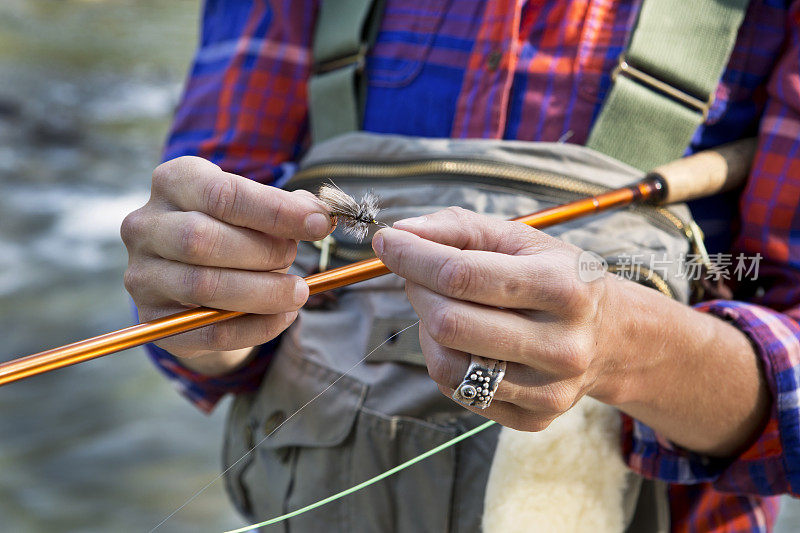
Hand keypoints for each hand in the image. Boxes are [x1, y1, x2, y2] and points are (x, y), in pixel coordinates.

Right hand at [121, 157, 332, 362]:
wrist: (194, 281)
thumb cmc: (232, 232)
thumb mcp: (256, 209)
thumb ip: (289, 208)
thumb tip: (320, 215)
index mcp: (174, 182)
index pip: (222, 193)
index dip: (276, 211)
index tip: (320, 224)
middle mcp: (146, 226)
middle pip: (203, 240)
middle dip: (263, 252)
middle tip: (294, 258)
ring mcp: (143, 275)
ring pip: (204, 286)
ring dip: (263, 292)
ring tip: (297, 292)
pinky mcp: (155, 321)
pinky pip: (210, 330)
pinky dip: (256, 326)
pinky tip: (282, 316)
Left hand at [373, 207, 768, 455]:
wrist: (613, 337)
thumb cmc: (558, 278)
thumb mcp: (522, 239)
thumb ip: (459, 228)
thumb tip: (399, 233)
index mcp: (563, 287)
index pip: (461, 275)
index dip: (412, 257)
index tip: (385, 242)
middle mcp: (562, 345)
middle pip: (449, 323)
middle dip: (416, 290)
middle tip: (416, 273)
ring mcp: (549, 390)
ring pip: (446, 364)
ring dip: (426, 327)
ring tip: (442, 306)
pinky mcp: (534, 418)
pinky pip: (458, 390)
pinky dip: (444, 358)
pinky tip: (463, 339)